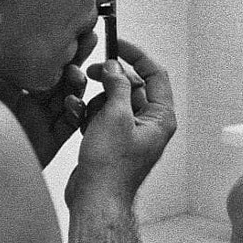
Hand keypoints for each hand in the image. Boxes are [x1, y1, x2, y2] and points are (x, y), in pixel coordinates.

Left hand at [0, 31, 96, 167]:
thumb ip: (1, 74)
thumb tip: (14, 52)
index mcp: (18, 89)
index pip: (45, 65)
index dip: (60, 49)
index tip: (70, 31)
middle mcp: (33, 104)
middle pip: (62, 78)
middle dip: (77, 57)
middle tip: (89, 39)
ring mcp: (43, 122)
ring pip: (70, 98)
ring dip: (76, 85)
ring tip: (76, 75)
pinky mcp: (51, 141)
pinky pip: (70, 125)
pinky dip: (75, 113)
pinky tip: (73, 103)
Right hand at [68, 39, 176, 203]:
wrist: (95, 199)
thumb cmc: (110, 167)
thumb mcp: (114, 117)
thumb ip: (117, 86)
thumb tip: (116, 67)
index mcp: (160, 117)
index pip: (155, 74)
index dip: (137, 56)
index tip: (118, 44)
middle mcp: (150, 123)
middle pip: (133, 85)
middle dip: (112, 78)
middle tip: (93, 71)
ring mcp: (132, 132)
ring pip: (116, 99)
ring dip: (99, 98)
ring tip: (86, 107)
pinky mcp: (114, 140)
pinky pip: (104, 115)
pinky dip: (92, 113)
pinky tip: (81, 120)